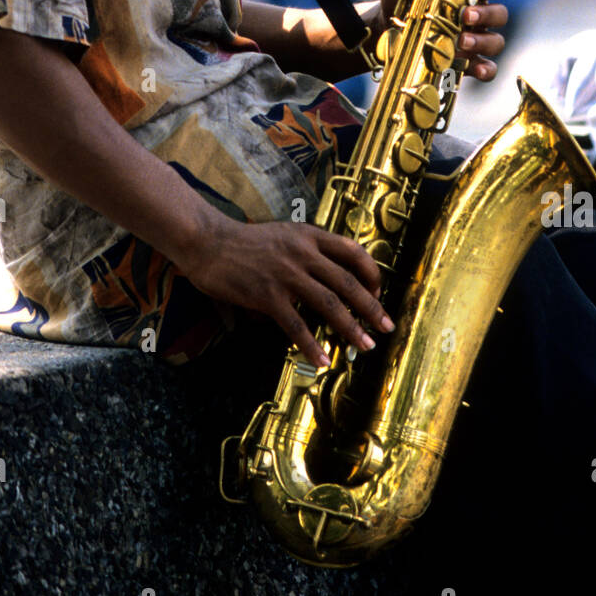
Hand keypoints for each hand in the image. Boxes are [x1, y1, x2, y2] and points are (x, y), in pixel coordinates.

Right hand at [181, 215, 393, 367]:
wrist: (209, 242)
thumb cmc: (246, 242)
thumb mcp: (284, 235)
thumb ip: (308, 251)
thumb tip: (333, 278)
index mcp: (309, 235)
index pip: (354, 252)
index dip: (371, 274)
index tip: (377, 294)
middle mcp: (303, 252)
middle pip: (348, 282)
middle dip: (371, 308)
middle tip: (386, 327)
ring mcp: (286, 274)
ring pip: (329, 304)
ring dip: (351, 328)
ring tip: (365, 345)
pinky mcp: (267, 295)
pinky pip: (296, 325)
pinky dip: (311, 346)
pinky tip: (322, 360)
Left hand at [374, 0, 508, 81]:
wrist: (385, 31)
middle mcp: (478, 14)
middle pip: (501, 12)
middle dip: (488, 14)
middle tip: (466, 16)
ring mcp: (476, 39)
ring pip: (497, 40)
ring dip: (484, 41)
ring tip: (462, 42)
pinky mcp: (468, 63)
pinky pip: (489, 68)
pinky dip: (487, 69)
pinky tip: (476, 69)